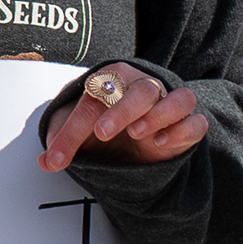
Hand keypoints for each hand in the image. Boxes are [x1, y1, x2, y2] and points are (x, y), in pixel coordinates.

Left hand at [41, 64, 208, 170]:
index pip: (94, 99)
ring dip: (161, 114)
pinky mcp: (186, 128)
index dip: (74, 129)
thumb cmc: (101, 124)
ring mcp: (169, 107)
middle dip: (122, 110)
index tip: (58, 157)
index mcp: (113, 81)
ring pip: (180, 98)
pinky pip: (197, 123)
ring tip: (138, 135)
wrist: (128, 133)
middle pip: (142, 90)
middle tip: (102, 133)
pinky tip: (161, 144)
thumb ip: (61, 143)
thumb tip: (45, 162)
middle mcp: (145, 88)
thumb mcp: (75, 133)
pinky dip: (183, 131)